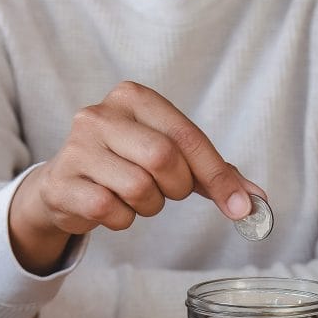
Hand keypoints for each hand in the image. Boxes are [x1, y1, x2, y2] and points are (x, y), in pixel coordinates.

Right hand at [8, 81, 265, 273]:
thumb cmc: (123, 167)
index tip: (241, 207)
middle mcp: (100, 115)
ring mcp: (77, 148)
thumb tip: (255, 201)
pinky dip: (121, 219)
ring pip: (138, 187)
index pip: (186, 136)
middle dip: (176, 187)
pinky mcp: (61, 182)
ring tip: (134, 198)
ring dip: (148, 206)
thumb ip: (211, 175)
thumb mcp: (168, 159)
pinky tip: (111, 208)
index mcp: (133, 98)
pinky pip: (109, 210)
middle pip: (163, 158)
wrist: (63, 187)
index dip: (217, 175)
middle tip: (167, 192)